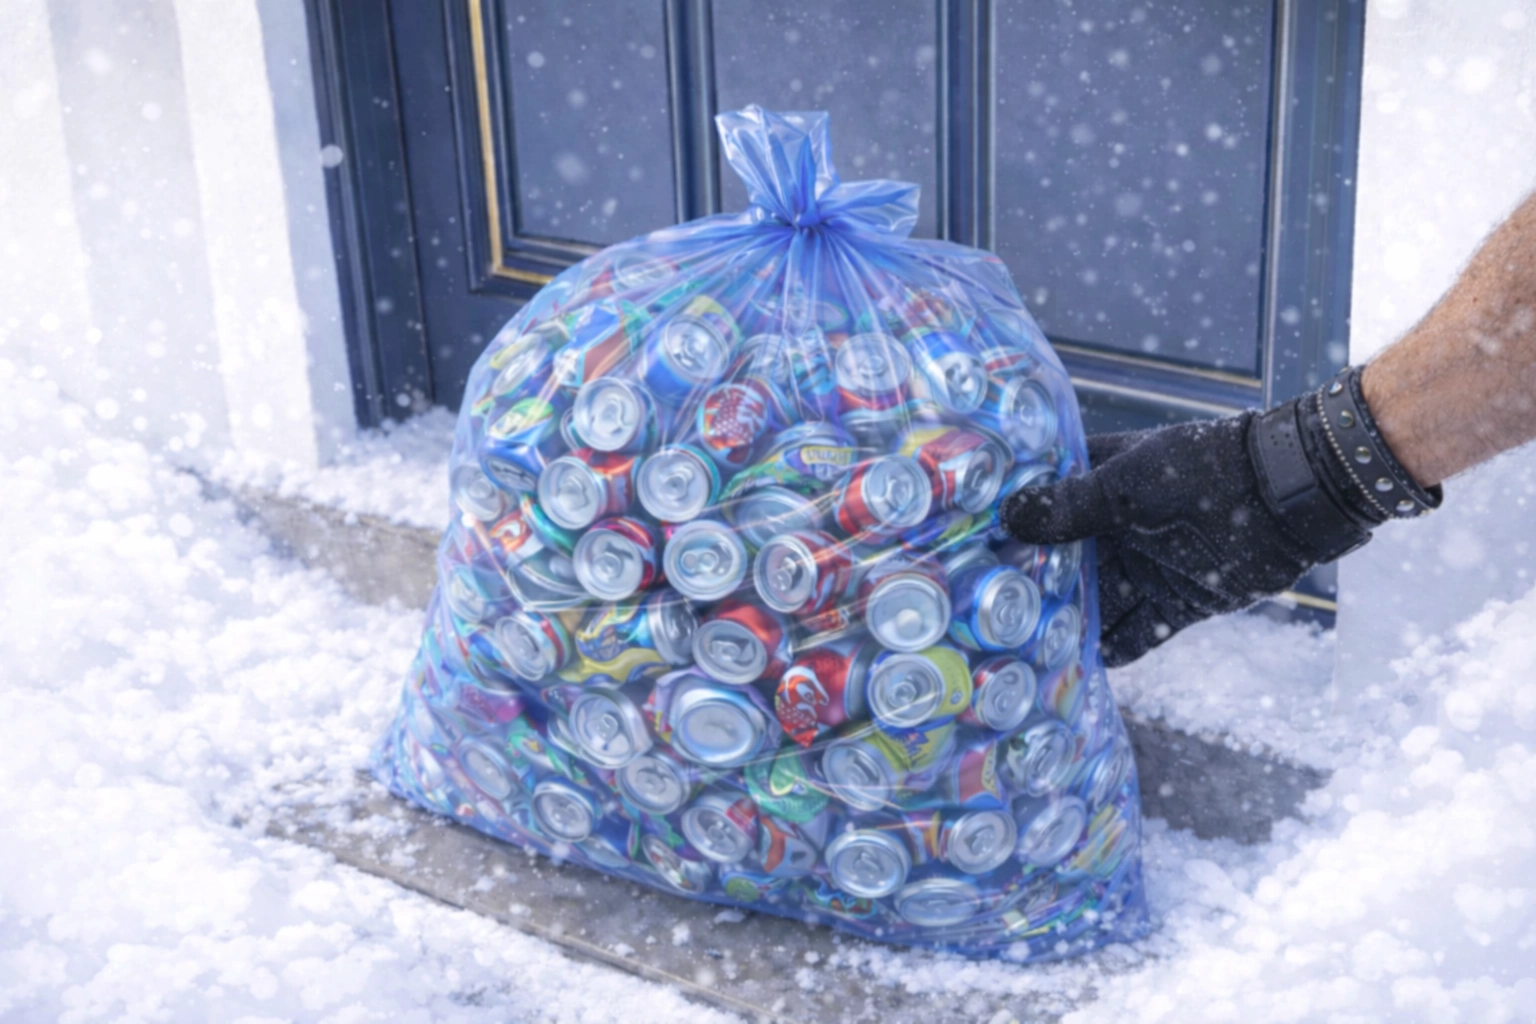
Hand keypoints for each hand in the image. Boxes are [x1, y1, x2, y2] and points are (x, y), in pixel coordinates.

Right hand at [1001, 398, 1378, 666]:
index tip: (968, 548)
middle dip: (1031, 585)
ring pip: (1092, 603)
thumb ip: (1071, 507)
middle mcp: (1115, 528)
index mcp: (1100, 482)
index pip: (1043, 503)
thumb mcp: (1128, 487)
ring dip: (1065, 624)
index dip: (1010, 523)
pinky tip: (1073, 668)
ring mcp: (1143, 567)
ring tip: (1019, 650)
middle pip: (1062, 562)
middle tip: (982, 614)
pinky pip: (1132, 634)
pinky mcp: (1172, 605)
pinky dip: (1108, 652)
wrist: (1287, 500)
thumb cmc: (1202, 474)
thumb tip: (1009, 518)